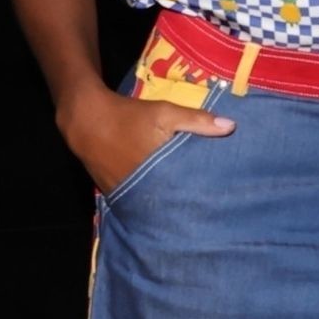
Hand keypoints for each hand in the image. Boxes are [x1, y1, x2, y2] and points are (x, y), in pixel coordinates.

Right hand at [57, 80, 234, 194]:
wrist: (87, 120)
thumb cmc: (130, 116)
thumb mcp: (165, 113)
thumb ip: (197, 121)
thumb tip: (232, 127)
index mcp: (158, 174)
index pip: (186, 194)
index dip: (201, 196)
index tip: (219, 199)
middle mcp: (143, 190)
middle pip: (171, 201)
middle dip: (187, 202)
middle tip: (209, 205)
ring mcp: (128, 195)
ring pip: (155, 202)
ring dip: (169, 201)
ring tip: (191, 204)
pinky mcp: (116, 194)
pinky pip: (139, 199)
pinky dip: (151, 196)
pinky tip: (164, 195)